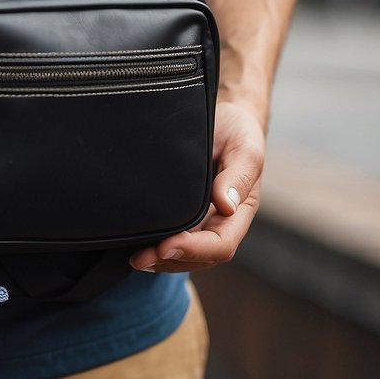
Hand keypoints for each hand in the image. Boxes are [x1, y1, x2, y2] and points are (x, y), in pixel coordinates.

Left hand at [128, 100, 265, 272]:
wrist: (224, 117)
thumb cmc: (238, 132)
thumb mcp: (244, 150)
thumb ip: (238, 177)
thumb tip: (227, 206)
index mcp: (239, 211)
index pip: (221, 244)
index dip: (194, 250)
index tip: (167, 245)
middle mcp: (220, 221)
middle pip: (199, 257)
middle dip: (170, 261)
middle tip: (139, 259)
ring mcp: (200, 220)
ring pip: (183, 254)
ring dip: (160, 261)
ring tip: (135, 258)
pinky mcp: (181, 213)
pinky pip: (171, 238)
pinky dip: (154, 247)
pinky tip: (134, 245)